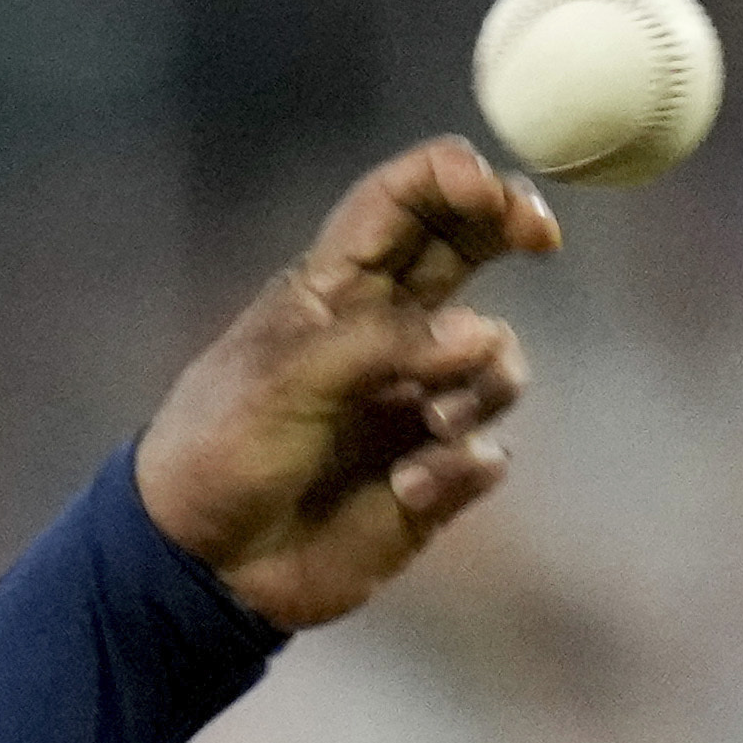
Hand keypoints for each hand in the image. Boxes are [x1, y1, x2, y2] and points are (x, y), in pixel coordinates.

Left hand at [135, 137, 556, 630]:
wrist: (203, 564)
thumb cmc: (221, 451)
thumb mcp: (285, 379)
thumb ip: (385, 344)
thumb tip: (482, 336)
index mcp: (336, 289)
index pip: (402, 201)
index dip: (453, 178)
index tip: (494, 196)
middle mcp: (386, 332)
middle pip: (468, 249)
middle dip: (511, 229)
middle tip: (539, 239)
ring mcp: (413, 399)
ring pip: (495, 361)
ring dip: (480, 387)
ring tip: (430, 427)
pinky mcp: (431, 471)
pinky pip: (484, 451)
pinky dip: (460, 466)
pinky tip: (408, 489)